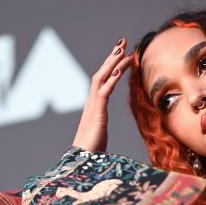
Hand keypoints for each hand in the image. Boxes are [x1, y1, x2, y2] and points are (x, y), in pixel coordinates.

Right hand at [72, 37, 133, 152]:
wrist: (82, 163)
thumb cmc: (91, 153)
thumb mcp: (100, 135)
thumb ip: (101, 128)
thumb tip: (104, 131)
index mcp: (94, 106)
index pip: (103, 81)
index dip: (111, 66)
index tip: (122, 54)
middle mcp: (92, 103)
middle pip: (101, 74)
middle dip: (112, 57)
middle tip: (122, 41)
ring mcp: (93, 107)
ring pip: (102, 78)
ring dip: (112, 62)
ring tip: (123, 49)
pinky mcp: (96, 113)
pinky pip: (104, 91)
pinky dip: (112, 79)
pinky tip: (120, 69)